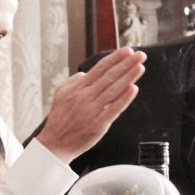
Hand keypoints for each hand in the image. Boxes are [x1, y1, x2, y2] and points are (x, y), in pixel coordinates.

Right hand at [36, 47, 145, 162]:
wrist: (55, 143)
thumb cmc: (59, 119)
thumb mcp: (60, 94)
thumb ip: (73, 81)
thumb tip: (86, 73)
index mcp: (77, 88)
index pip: (99, 69)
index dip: (114, 59)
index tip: (127, 51)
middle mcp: (85, 97)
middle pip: (109, 77)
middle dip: (126, 64)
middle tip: (139, 55)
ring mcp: (92, 110)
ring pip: (113, 90)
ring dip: (128, 77)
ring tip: (140, 67)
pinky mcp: (98, 125)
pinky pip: (113, 109)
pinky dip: (124, 99)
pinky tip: (133, 89)